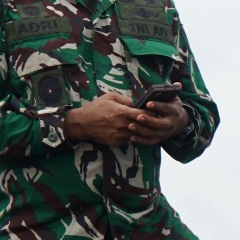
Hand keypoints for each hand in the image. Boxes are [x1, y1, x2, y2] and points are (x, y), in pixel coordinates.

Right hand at [65, 91, 184, 146]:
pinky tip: (137, 133)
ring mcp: (119, 135)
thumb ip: (124, 100)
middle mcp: (122, 124)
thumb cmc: (95, 108)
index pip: (143, 113)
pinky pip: (129, 139)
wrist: (81, 124)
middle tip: (158, 120)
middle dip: (150, 122)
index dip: (151, 112)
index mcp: (121, 112)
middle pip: (142, 125)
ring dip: (143, 131)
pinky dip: (134, 136)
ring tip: (149, 127)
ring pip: (137, 134)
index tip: (157, 111)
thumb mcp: (109, 97)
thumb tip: (136, 103)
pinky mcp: (116, 142)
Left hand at [128, 94, 188, 144]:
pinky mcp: (159, 139)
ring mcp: (165, 133)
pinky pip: (150, 142)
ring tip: (131, 126)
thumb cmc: (171, 106)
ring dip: (142, 131)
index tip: (148, 103)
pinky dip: (141, 141)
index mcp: (174, 111)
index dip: (158, 106)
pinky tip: (132, 137)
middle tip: (138, 117)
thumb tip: (177, 84)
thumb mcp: (174, 98)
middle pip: (161, 124)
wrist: (178, 122)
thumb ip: (173, 91)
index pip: (166, 108)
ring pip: (154, 134)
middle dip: (149, 121)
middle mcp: (171, 123)